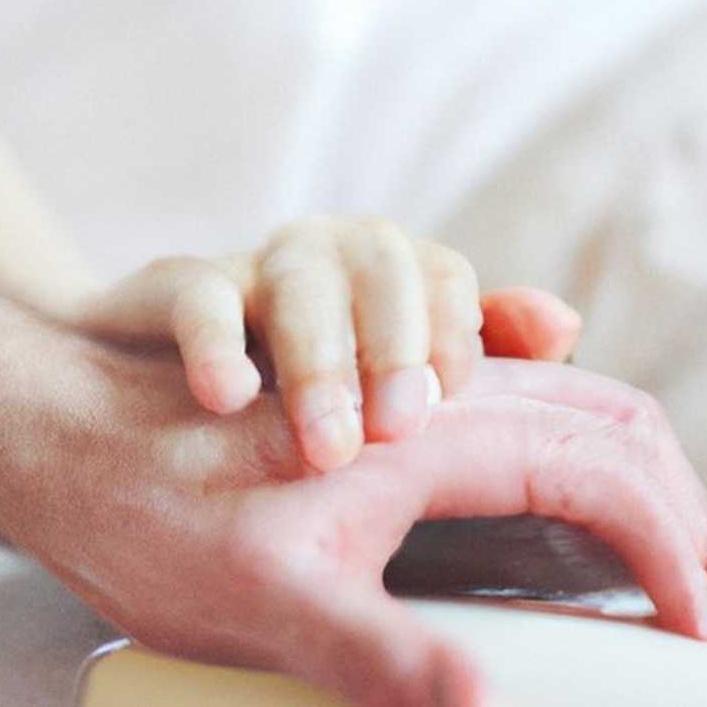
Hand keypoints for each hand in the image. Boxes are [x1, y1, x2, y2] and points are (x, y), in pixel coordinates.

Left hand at [0, 341, 706, 706]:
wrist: (53, 431)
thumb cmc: (149, 517)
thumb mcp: (262, 608)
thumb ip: (377, 661)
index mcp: (444, 431)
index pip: (607, 471)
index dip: (671, 554)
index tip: (700, 642)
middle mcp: (444, 393)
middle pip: (608, 416)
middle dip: (677, 504)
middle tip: (701, 607)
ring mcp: (414, 394)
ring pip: (564, 407)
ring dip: (631, 479)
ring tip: (648, 574)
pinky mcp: (382, 412)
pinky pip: (514, 418)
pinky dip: (573, 467)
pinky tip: (543, 541)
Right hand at [70, 216, 581, 471]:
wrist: (143, 395)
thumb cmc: (292, 401)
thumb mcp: (389, 390)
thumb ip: (477, 356)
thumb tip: (563, 324)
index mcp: (394, 279)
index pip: (445, 276)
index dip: (455, 332)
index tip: (453, 403)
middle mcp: (331, 258)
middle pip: (382, 266)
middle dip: (395, 347)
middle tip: (399, 432)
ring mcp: (253, 269)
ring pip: (300, 280)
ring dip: (320, 362)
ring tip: (329, 448)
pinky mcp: (175, 288)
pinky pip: (198, 295)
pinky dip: (215, 342)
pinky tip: (228, 399)